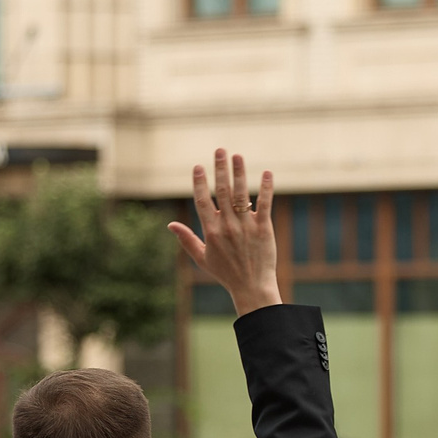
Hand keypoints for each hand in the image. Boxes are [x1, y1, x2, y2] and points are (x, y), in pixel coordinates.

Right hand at [169, 148, 282, 314]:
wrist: (252, 286)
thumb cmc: (226, 273)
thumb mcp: (202, 258)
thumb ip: (187, 239)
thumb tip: (170, 224)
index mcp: (211, 231)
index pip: (202, 201)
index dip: (199, 182)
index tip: (198, 166)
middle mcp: (227, 226)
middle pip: (222, 191)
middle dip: (220, 169)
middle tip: (219, 150)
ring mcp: (246, 226)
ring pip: (242, 194)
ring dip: (239, 173)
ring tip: (237, 156)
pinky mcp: (264, 228)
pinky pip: (265, 204)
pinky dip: (266, 188)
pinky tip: (267, 173)